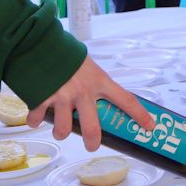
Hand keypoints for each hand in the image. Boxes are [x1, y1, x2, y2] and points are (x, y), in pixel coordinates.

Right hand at [37, 57, 155, 149]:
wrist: (40, 40)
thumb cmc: (66, 53)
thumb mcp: (88, 66)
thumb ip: (93, 83)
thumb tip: (96, 99)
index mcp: (99, 81)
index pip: (126, 99)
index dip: (139, 115)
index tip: (150, 127)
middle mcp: (83, 91)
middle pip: (92, 129)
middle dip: (92, 142)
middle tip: (92, 145)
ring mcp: (62, 96)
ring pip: (64, 129)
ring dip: (61, 132)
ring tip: (60, 129)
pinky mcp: (42, 97)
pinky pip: (37, 118)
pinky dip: (35, 120)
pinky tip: (36, 116)